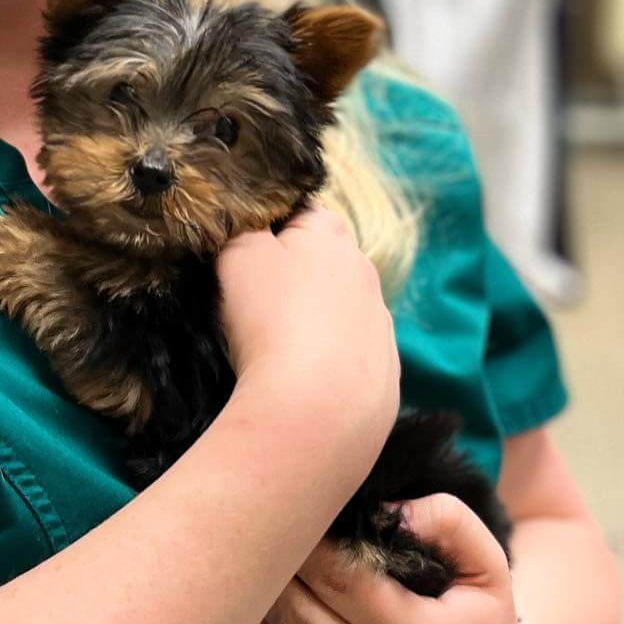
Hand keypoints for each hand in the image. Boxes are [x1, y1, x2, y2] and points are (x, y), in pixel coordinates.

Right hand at [216, 207, 398, 491]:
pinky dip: (326, 362)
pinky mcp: (385, 372)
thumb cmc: (271, 321)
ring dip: (312, 321)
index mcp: (331, 235)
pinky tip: (301, 380)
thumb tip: (252, 227)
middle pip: (321, 262)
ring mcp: (380, 324)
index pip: (300, 211)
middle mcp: (365, 273)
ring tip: (274, 350)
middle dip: (291, 276)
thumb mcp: (238, 255)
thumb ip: (242, 228)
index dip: (268, 227)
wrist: (315, 411)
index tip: (242, 255)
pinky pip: (348, 356)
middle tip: (252, 304)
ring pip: (337, 310)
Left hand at [220, 493, 542, 623]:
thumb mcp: (489, 567)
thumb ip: (448, 521)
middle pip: (300, 618)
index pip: (342, 580)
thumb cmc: (482, 622)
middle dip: (268, 571)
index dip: (307, 540)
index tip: (289, 508)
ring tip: (233, 574)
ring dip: (245, 617)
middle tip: (249, 531)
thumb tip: (385, 507)